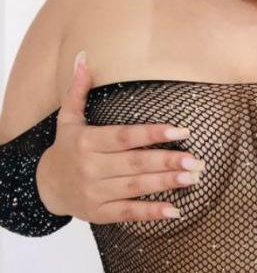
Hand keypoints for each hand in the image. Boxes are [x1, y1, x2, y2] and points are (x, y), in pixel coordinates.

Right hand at [36, 51, 205, 222]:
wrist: (45, 186)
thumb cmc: (66, 148)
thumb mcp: (68, 118)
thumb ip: (78, 90)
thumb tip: (83, 58)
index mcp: (87, 142)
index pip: (125, 136)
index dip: (153, 133)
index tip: (181, 130)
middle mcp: (91, 167)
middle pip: (134, 163)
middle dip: (166, 161)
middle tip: (195, 160)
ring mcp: (95, 192)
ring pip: (135, 187)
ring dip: (165, 183)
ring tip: (192, 179)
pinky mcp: (100, 213)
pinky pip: (128, 213)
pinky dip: (151, 213)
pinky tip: (174, 210)